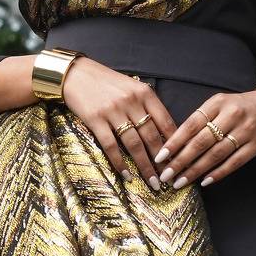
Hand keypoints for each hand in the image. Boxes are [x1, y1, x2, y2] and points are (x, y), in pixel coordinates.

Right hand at [60, 56, 177, 190]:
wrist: (76, 74)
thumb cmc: (107, 82)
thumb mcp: (132, 88)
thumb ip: (147, 106)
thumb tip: (164, 133)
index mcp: (144, 93)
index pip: (165, 121)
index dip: (174, 143)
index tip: (179, 159)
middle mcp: (131, 101)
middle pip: (151, 136)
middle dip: (162, 160)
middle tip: (168, 177)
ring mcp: (113, 110)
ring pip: (134, 144)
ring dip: (144, 166)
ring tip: (152, 182)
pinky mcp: (96, 119)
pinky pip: (111, 145)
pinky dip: (120, 162)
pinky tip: (127, 175)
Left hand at [152, 88, 255, 188]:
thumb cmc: (239, 107)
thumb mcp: (219, 104)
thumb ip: (200, 120)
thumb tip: (175, 143)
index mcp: (217, 103)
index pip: (191, 124)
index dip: (174, 142)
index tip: (160, 156)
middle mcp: (231, 116)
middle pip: (201, 142)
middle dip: (181, 161)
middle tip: (166, 175)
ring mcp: (245, 131)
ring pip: (216, 154)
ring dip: (196, 170)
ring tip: (180, 181)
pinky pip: (234, 162)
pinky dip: (218, 173)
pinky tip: (205, 181)